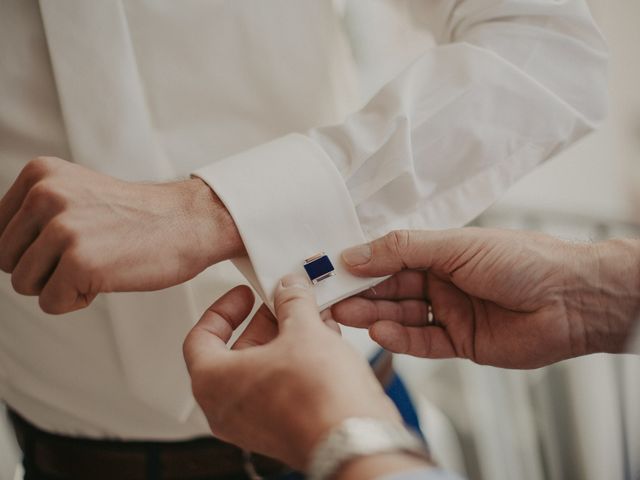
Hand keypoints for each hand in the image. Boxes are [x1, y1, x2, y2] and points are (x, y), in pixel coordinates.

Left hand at [0, 157, 243, 313]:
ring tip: (99, 264)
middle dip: (43, 268)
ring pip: (23, 283)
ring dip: (60, 285)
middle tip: (88, 254)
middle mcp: (45, 195)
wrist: (188, 223)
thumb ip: (35, 213)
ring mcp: (62, 228)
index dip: (33, 249)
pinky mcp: (79, 261)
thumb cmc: (138, 217)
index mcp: (40, 175)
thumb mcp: (76, 195)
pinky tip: (107, 278)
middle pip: (5, 259)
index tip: (69, 243)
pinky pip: (50, 303)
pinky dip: (77, 300)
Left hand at [183, 274, 400, 469]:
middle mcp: (226, 408)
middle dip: (264, 322)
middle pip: (235, 352)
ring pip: (262, 370)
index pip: (201, 336)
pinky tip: (324, 342)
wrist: (353, 439)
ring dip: (285, 340)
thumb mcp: (303, 330)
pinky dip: (296, 363)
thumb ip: (291, 302)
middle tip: (283, 303)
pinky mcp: (280, 429)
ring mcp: (253, 423)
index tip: (243, 295)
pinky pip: (280, 388)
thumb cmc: (317, 398)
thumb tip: (289, 289)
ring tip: (310, 318)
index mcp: (214, 381)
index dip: (223, 310)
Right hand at [333, 229, 639, 368]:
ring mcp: (451, 313)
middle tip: (329, 300)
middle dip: (361, 294)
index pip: (390, 259)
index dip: (361, 265)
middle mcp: (442, 282)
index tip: (330, 270)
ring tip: (345, 315)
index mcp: (441, 253)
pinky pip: (424, 342)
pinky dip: (402, 338)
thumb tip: (355, 253)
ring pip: (403, 316)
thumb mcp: (455, 245)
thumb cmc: (521, 259)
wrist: (572, 300)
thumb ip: (402, 250)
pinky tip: (381, 332)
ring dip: (374, 315)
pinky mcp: (461, 343)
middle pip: (392, 289)